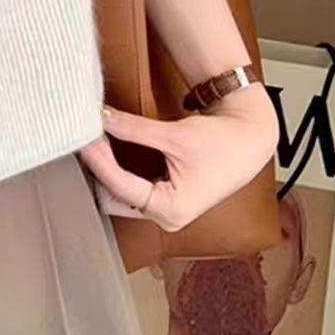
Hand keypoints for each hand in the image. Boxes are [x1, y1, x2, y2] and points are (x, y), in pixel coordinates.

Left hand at [77, 82, 278, 231]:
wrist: (250, 138)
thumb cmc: (224, 141)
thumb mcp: (175, 134)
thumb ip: (134, 128)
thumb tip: (100, 118)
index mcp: (172, 209)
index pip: (119, 186)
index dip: (98, 160)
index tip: (84, 138)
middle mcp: (166, 217)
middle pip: (114, 199)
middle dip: (98, 169)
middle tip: (85, 138)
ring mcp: (165, 211)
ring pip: (119, 196)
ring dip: (106, 170)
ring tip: (93, 141)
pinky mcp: (165, 199)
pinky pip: (131, 190)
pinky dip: (118, 171)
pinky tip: (109, 149)